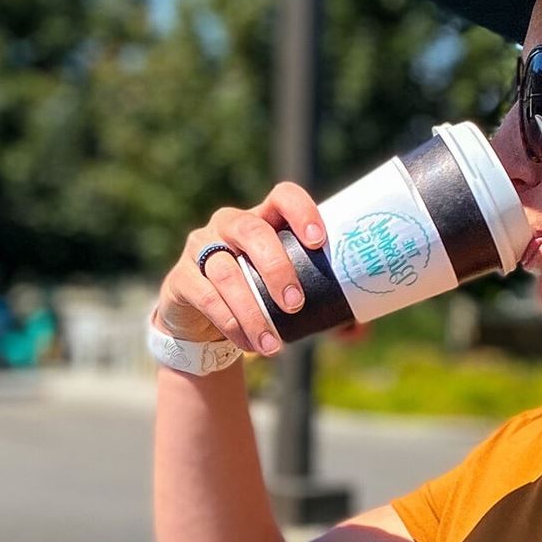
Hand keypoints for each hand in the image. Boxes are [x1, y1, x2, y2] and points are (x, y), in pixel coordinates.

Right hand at [154, 183, 330, 355]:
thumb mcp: (287, 297)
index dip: (301, 211)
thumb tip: (360, 332)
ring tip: (273, 345)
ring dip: (253, 311)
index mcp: (264, 218)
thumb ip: (325, 311)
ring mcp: (201, 247)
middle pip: (252, 231)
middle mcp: (229, 225)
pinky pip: (205, 296)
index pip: (283, 196)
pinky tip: (248, 345)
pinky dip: (230, 323)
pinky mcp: (181, 277)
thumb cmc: (256, 299)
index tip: (319, 242)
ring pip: (226, 272)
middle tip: (295, 305)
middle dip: (277, 268)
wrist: (201, 323)